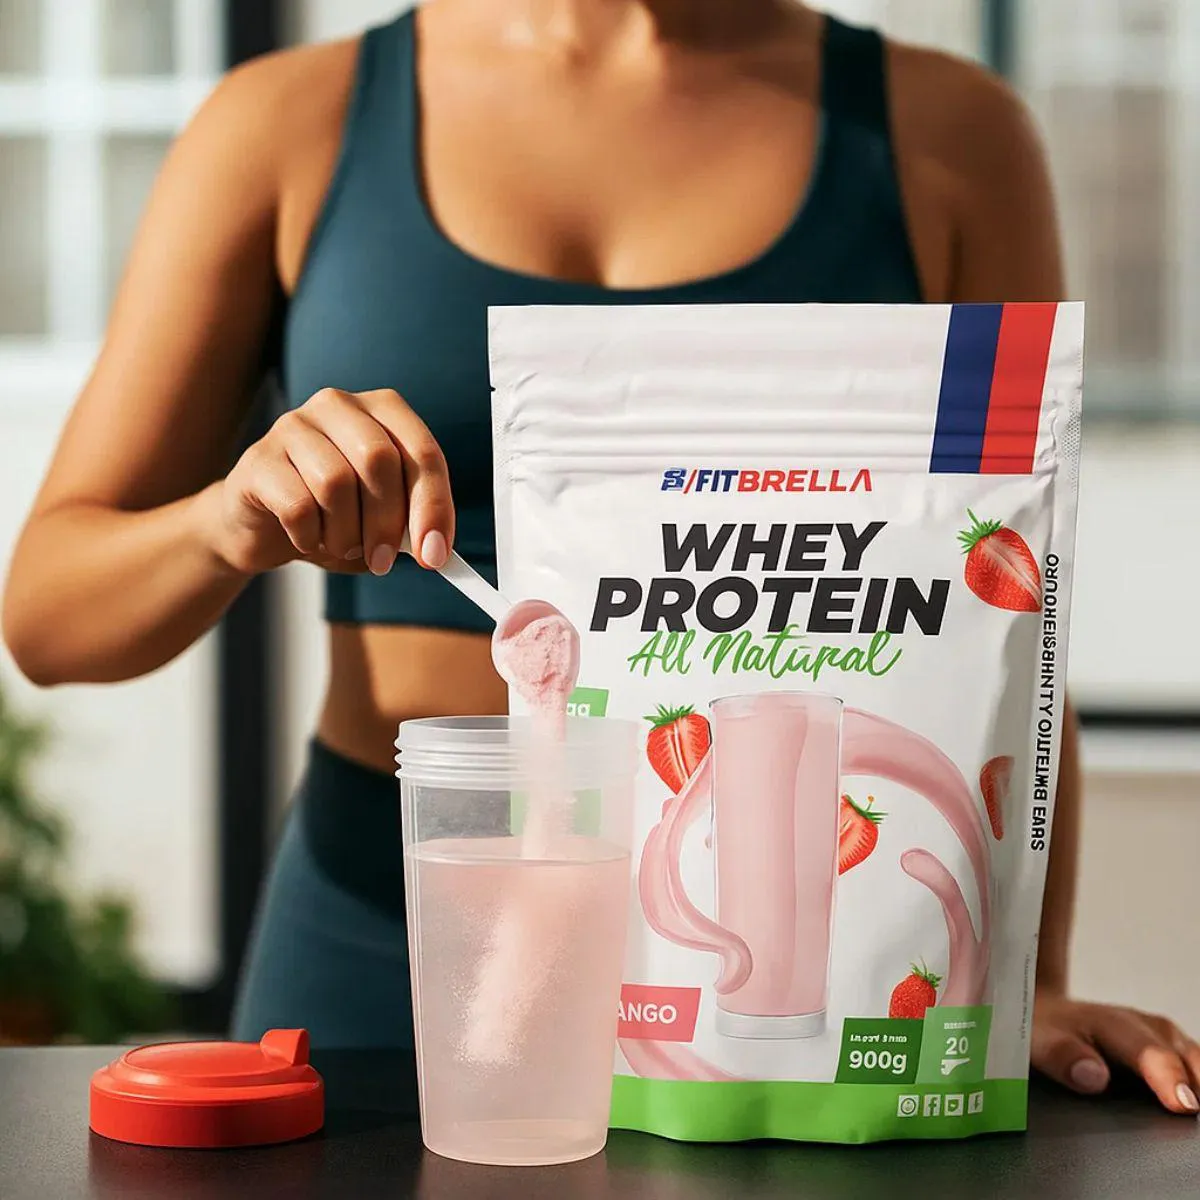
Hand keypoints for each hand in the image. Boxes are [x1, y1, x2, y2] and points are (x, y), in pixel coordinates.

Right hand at [210, 388, 452, 576]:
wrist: (264, 527)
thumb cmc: (334, 517)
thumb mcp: (382, 520)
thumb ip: (411, 526)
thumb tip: (435, 549)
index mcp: (381, 411)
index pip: (422, 452)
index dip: (433, 505)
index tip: (435, 555)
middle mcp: (337, 406)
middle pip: (378, 460)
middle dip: (387, 522)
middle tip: (382, 562)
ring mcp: (293, 426)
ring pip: (335, 482)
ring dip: (345, 533)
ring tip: (341, 545)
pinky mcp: (258, 459)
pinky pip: (297, 505)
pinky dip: (309, 536)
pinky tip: (306, 539)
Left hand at [1032, 988, 1199, 1115]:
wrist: (1049, 1012)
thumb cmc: (1046, 1030)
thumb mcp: (1040, 1040)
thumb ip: (1063, 1056)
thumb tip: (1094, 1078)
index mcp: (1115, 1024)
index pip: (1149, 1052)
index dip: (1168, 1078)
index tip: (1183, 1104)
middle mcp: (1149, 1028)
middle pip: (1186, 1059)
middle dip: (1195, 1087)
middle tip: (1195, 1117)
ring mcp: (1166, 1039)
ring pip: (1196, 1063)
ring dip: (1198, 1086)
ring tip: (1195, 1120)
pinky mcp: (1174, 1052)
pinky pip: (1194, 1068)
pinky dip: (1196, 1085)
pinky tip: (1190, 1104)